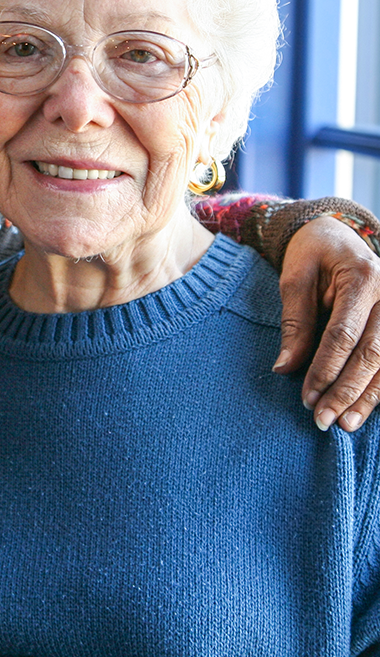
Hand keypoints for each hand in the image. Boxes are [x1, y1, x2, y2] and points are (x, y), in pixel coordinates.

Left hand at [274, 215, 379, 430]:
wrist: (336, 233)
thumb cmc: (311, 254)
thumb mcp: (294, 278)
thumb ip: (295, 322)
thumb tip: (285, 368)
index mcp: (363, 278)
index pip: (344, 334)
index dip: (325, 369)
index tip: (307, 397)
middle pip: (373, 353)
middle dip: (347, 391)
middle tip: (324, 420)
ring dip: (368, 397)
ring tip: (346, 423)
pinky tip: (367, 408)